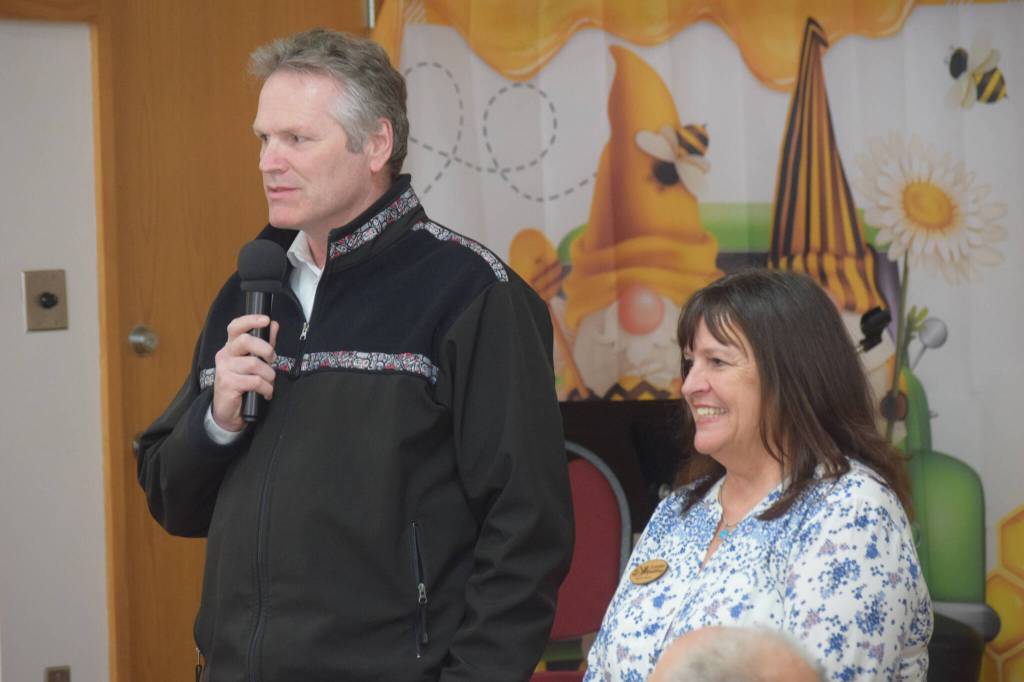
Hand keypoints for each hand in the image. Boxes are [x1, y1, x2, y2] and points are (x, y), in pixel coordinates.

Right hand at [211, 314, 279, 431]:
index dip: (250, 320)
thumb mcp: (254, 361)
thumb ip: (264, 343)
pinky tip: (266, 393)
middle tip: (272, 360)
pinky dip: (266, 388)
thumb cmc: (243, 384)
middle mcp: (225, 355)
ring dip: (269, 375)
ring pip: (254, 364)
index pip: (235, 327)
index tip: (266, 320)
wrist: (229, 411)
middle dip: (266, 349)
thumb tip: (273, 325)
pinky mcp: (228, 384)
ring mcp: (224, 369)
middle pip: (246, 341)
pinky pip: (255, 381)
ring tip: (269, 383)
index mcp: (231, 347)